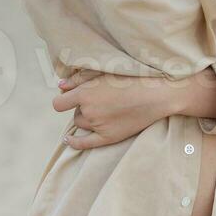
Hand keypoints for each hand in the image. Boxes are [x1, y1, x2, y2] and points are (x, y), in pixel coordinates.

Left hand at [52, 69, 176, 149]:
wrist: (156, 95)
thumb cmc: (132, 78)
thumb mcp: (105, 72)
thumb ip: (79, 78)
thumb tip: (60, 86)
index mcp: (86, 94)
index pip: (59, 104)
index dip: (63, 100)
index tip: (69, 97)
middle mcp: (89, 111)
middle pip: (75, 113)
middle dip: (82, 107)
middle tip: (101, 98)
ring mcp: (98, 126)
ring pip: (81, 124)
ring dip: (86, 117)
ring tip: (104, 108)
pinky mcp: (108, 138)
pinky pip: (85, 143)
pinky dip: (74, 142)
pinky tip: (69, 139)